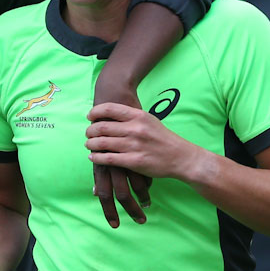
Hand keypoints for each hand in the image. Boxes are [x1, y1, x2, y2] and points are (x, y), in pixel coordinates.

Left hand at [85, 102, 206, 189]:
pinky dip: (97, 157)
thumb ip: (131, 118)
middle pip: (102, 126)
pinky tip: (93, 157)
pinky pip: (108, 159)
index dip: (95, 112)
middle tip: (88, 133)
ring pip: (102, 143)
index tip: (89, 116)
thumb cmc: (163, 138)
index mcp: (139, 116)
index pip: (110, 109)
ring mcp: (134, 145)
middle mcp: (135, 129)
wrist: (181, 157)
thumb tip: (109, 115)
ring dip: (91, 144)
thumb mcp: (149, 121)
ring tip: (89, 145)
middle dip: (90, 130)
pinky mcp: (134, 162)